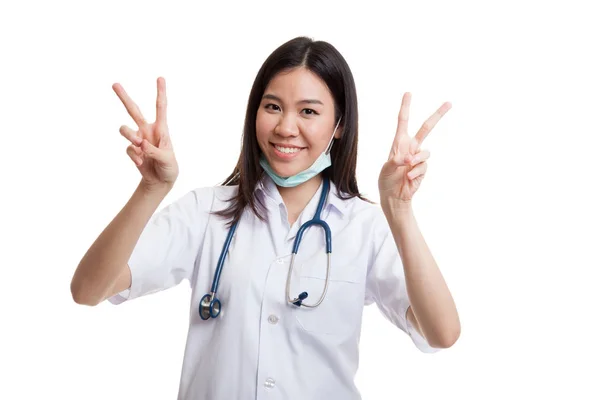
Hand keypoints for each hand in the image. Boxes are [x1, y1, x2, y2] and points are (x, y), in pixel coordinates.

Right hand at [113, 77, 178, 190]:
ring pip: (125, 129)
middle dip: (124, 98)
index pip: (161, 107)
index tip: (160, 78)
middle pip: (133, 110)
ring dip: (129, 135)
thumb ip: (154, 151)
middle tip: (114, 84)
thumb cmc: (169, 167)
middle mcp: (147, 130)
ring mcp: (138, 139)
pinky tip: (140, 162)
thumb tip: (141, 143)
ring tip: (138, 144)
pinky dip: (134, 156)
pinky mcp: (132, 150)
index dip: (160, 92)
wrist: (161, 181)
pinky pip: (128, 148)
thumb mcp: (167, 159)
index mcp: (161, 128)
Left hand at [378, 92, 450, 207]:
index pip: (403, 121)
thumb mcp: (386, 169)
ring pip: (426, 152)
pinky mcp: (423, 168)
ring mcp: (418, 158)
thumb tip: (410, 158)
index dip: (406, 107)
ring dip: (417, 159)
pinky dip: (415, 172)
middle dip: (438, 115)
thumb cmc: (387, 180)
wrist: (393, 196)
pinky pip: (423, 166)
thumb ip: (396, 161)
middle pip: (426, 128)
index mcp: (399, 142)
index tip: (409, 93)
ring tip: (407, 167)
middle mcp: (411, 147)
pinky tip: (408, 178)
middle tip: (449, 103)